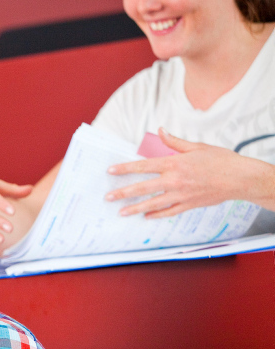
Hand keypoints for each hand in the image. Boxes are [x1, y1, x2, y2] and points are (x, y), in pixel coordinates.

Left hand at [105, 128, 264, 217]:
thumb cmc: (221, 160)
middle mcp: (175, 180)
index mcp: (175, 164)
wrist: (241, 178)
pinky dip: (157, 215)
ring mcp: (181, 195)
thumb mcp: (197, 147)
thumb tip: (161, 131)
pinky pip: (169, 212)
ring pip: (153, 204)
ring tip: (121, 212)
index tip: (111, 170)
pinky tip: (146, 217)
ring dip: (135, 208)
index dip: (126, 168)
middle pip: (144, 188)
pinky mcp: (189, 205)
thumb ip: (175, 142)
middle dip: (124, 192)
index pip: (144, 166)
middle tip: (108, 197)